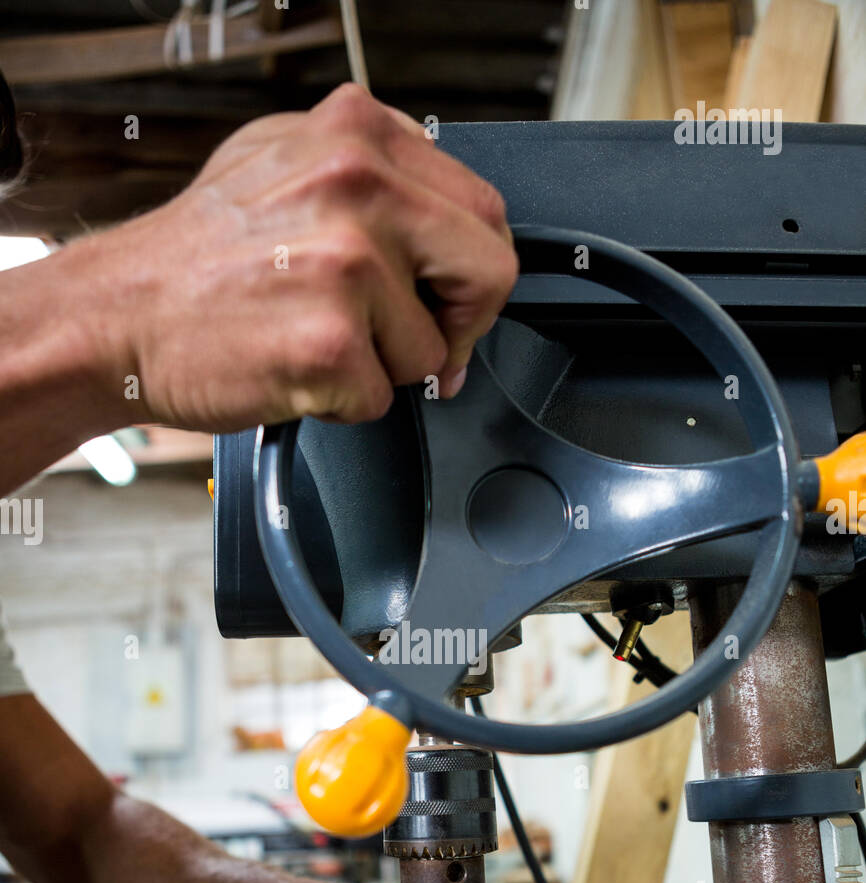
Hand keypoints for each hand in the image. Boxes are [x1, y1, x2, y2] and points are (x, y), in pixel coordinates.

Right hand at [96, 83, 516, 433]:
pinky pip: (384, 398)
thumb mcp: (282, 162)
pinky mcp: (331, 342)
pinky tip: (295, 369)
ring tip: (315, 342)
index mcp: (357, 133)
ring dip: (384, 368)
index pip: (483, 207)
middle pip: (489, 271)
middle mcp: (358, 185)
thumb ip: (368, 176)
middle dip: (462, 324)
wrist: (118, 315)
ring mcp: (348, 264)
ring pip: (431, 349)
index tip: (448, 301)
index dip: (472, 271)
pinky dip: (344, 403)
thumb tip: (438, 224)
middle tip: (423, 346)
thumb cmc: (195, 257)